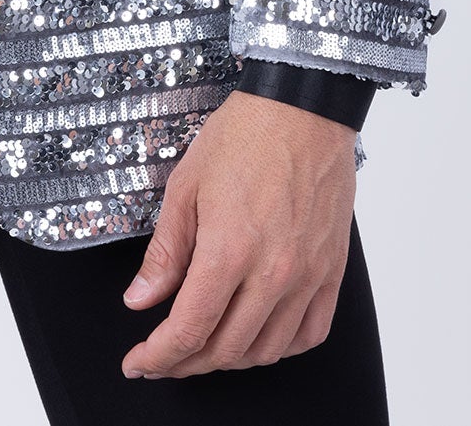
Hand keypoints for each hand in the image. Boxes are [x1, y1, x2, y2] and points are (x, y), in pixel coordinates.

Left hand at [119, 86, 356, 378]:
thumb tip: (140, 299)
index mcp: (229, 252)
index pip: (189, 331)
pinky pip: (310, 333)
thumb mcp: (186, 185)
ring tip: (206, 346)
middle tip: (164, 357)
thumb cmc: (244, 135)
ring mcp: (307, 276)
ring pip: (267, 351)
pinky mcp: (331, 271)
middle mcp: (273, 273)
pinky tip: (259, 335)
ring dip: (231, 359)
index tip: (139, 363)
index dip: (158, 357)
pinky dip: (280, 347)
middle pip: (225, 350)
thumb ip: (165, 251)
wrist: (302, 107)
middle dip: (186, 363)